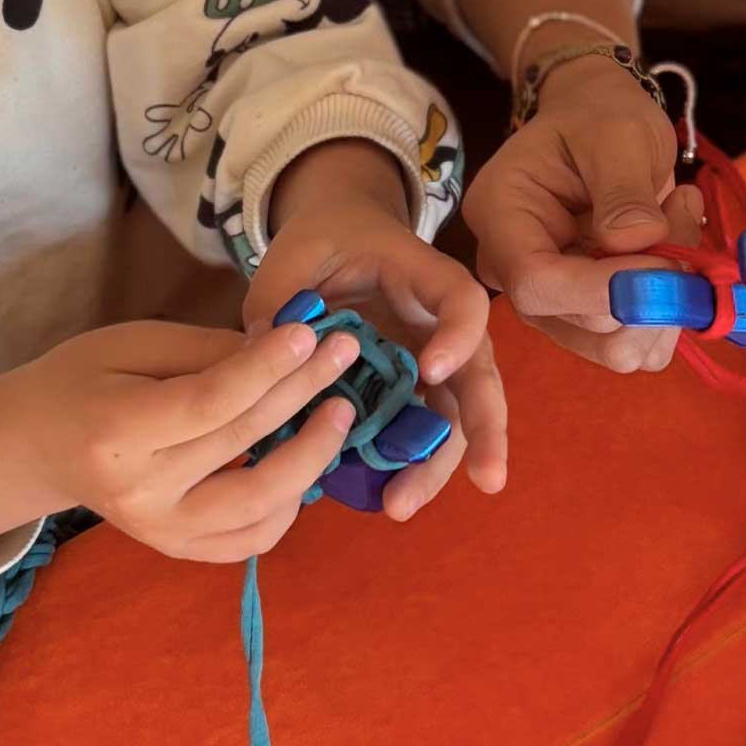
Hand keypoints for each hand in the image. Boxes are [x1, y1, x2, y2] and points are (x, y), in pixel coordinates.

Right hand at [0, 317, 367, 563]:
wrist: (34, 447)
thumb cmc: (81, 381)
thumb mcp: (132, 343)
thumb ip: (207, 351)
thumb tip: (282, 350)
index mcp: (115, 431)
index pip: (210, 402)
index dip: (268, 368)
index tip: (311, 332)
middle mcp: (139, 492)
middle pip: (243, 443)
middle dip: (303, 392)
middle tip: (344, 351)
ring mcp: (160, 531)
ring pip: (260, 505)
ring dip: (312, 457)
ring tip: (338, 411)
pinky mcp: (179, 550)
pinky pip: (252, 539)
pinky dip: (290, 504)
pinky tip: (303, 461)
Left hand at [249, 140, 507, 517]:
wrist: (337, 239)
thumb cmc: (323, 241)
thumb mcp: (294, 255)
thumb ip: (279, 299)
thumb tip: (260, 358)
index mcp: (423, 278)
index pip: (462, 303)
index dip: (458, 335)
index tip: (431, 368)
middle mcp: (439, 326)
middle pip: (478, 377)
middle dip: (485, 429)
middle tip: (486, 479)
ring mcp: (428, 363)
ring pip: (450, 419)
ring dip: (435, 466)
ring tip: (401, 507)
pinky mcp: (406, 393)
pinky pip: (413, 434)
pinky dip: (401, 467)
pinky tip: (378, 498)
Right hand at [463, 56, 705, 374]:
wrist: (600, 122)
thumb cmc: (600, 117)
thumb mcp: (617, 134)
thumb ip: (624, 190)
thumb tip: (636, 242)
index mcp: (500, 217)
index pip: (536, 283)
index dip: (606, 287)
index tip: (668, 259)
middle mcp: (512, 272)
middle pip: (581, 325)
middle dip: (652, 284)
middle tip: (683, 210)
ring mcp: (550, 303)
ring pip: (616, 348)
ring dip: (670, 298)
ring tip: (677, 222)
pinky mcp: (588, 320)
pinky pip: (639, 349)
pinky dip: (674, 311)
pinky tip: (674, 253)